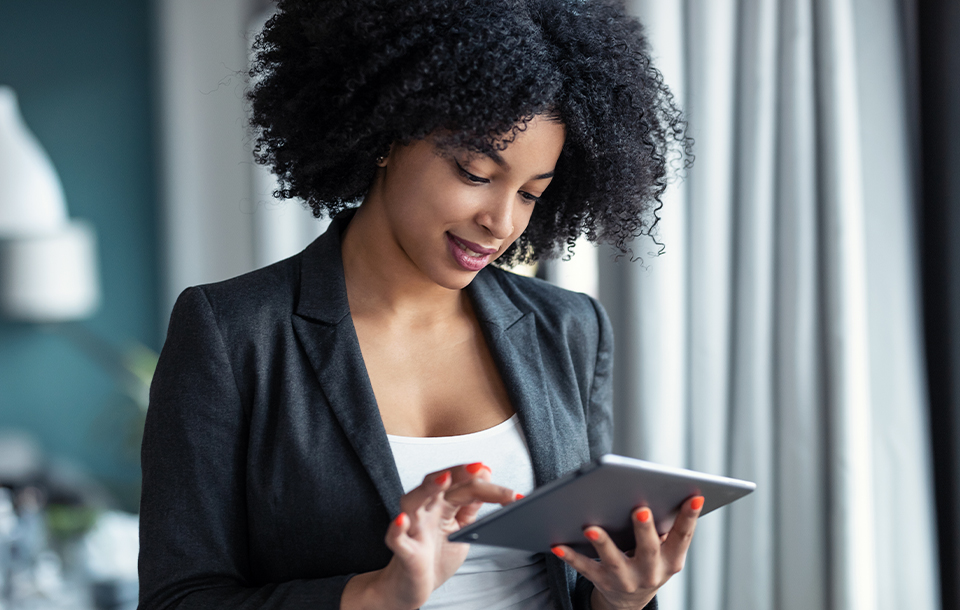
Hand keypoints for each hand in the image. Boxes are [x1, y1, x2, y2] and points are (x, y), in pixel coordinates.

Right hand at [340, 463, 518, 609]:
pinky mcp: (404, 551)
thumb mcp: (462, 529)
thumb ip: (471, 506)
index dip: (482, 483)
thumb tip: (486, 478)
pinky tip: (402, 521)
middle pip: (437, 484)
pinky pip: (396, 538)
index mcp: (442, 505)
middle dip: (456, 473)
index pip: (462, 486)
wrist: (414, 587)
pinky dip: (397, 528)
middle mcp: (426, 511)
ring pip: (412, 501)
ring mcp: (413, 529)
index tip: (504, 486)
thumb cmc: (435, 557)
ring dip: (427, 488)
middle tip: (477, 468)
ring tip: (443, 480)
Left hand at [551, 496, 703, 609]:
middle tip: (641, 510)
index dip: (690, 517)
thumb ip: (664, 527)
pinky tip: (557, 545)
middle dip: (645, 529)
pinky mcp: (602, 582)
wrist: (629, 600)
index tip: (694, 496)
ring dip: (602, 543)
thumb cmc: (647, 560)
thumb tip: (660, 492)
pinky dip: (570, 556)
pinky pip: (585, 568)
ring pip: (613, 560)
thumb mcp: (663, 550)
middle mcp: (650, 572)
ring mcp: (626, 579)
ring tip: (591, 527)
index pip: (682, 536)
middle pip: (648, 548)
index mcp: (671, 559)